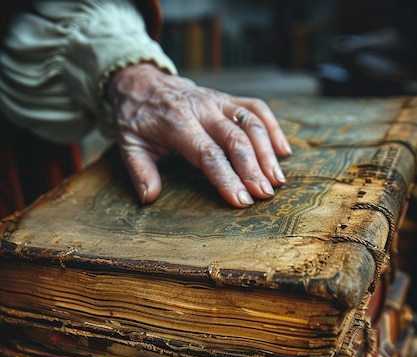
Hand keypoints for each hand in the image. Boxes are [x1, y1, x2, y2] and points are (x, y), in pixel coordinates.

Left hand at [107, 63, 291, 206]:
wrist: (142, 82)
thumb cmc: (137, 119)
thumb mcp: (129, 145)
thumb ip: (140, 172)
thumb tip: (149, 197)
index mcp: (177, 122)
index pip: (207, 153)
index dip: (226, 177)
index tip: (241, 200)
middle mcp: (202, 109)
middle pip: (235, 139)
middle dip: (253, 169)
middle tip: (265, 195)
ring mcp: (218, 101)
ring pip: (251, 122)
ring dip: (267, 151)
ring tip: (277, 180)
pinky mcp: (228, 99)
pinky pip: (257, 108)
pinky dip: (273, 128)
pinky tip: (284, 151)